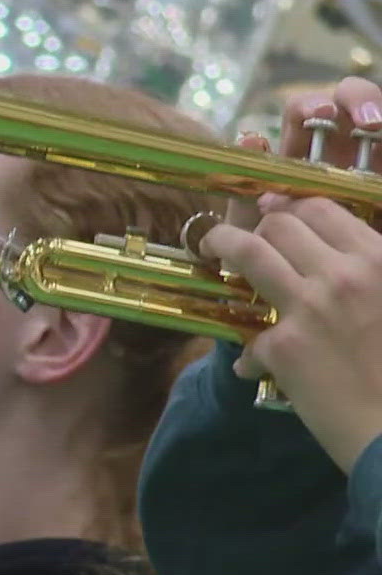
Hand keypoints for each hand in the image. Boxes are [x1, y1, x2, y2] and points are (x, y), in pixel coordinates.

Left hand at [199, 76, 381, 470]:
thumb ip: (367, 274)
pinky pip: (249, 337)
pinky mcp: (284, 346)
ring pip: (248, 253)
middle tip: (236, 238)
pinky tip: (256, 368)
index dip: (289, 206)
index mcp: (378, 258)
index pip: (322, 209)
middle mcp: (343, 274)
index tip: (270, 209)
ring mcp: (310, 307)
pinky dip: (250, 354)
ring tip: (210, 251)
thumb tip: (331, 260)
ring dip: (220, 244)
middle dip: (252, 227)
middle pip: (279, 225)